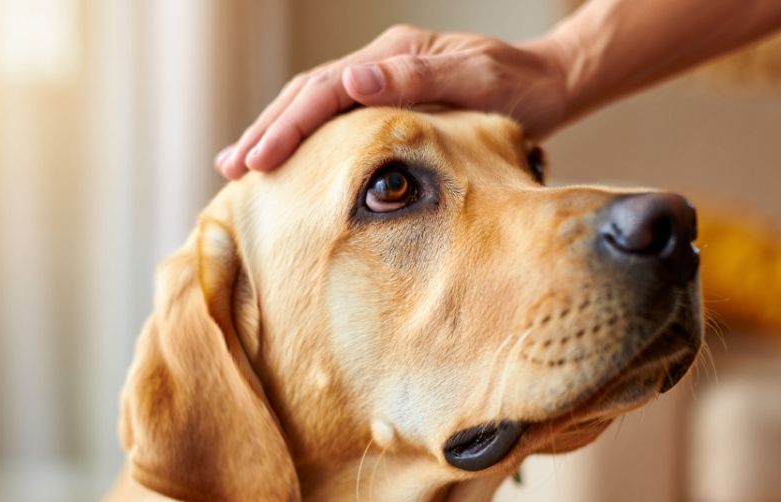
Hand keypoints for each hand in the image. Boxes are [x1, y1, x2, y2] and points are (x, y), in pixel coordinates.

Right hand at [215, 25, 571, 179]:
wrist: (550, 84)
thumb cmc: (520, 88)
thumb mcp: (475, 79)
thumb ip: (415, 78)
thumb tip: (352, 78)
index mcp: (394, 56)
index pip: (325, 90)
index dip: (286, 125)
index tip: (256, 160)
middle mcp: (382, 63)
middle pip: (308, 93)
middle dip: (266, 129)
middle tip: (230, 167)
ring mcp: (385, 80)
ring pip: (316, 103)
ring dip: (278, 131)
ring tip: (241, 164)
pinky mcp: (392, 100)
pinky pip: (337, 117)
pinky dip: (307, 136)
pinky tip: (292, 161)